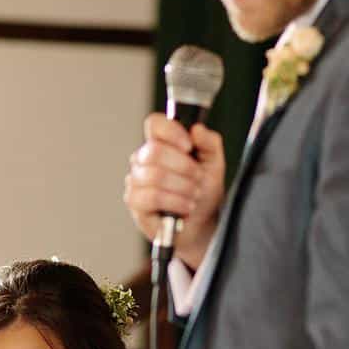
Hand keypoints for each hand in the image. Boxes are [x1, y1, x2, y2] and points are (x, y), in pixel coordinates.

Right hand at [123, 113, 225, 270]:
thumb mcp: (214, 164)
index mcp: (161, 143)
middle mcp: (143, 159)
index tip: (189, 146)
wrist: (201, 224)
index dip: (172, 132)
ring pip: (154, 175)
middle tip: (197, 179)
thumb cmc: (202, 192)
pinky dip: (174, 202)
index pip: (154, 124)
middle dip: (184, 167)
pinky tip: (184, 207)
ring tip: (193, 195)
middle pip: (155, 151)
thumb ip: (210, 143)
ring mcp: (136, 180)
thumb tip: (196, 129)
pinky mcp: (135, 202)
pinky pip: (151, 196)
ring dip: (182, 187)